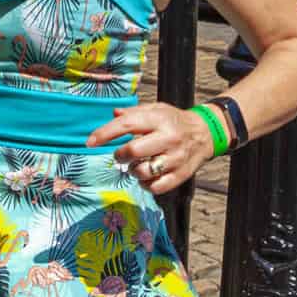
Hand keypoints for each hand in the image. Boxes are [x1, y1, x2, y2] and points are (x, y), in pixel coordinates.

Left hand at [86, 103, 214, 194]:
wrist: (206, 133)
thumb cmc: (174, 121)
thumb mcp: (156, 109)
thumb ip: (134, 112)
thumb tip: (114, 113)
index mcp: (159, 119)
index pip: (127, 125)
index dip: (105, 133)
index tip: (90, 142)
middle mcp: (168, 138)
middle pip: (134, 151)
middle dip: (120, 155)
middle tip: (120, 154)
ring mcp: (176, 158)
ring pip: (144, 172)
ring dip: (132, 171)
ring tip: (136, 165)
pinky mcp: (181, 175)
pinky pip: (156, 187)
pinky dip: (145, 184)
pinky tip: (146, 177)